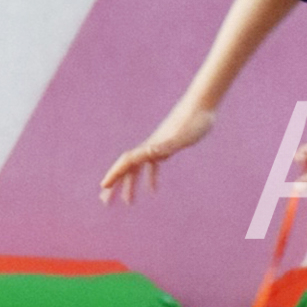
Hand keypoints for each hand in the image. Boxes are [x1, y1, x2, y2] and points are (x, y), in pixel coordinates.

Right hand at [100, 105, 214, 203]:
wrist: (203, 104)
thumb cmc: (195, 121)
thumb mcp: (182, 137)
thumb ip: (165, 145)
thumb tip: (149, 153)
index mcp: (151, 146)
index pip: (127, 162)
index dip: (114, 174)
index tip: (103, 187)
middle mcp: (150, 147)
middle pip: (128, 168)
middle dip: (116, 184)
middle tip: (105, 202)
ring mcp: (157, 147)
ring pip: (138, 168)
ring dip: (131, 184)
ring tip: (128, 202)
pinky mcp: (168, 146)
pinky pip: (153, 165)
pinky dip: (150, 178)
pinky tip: (152, 190)